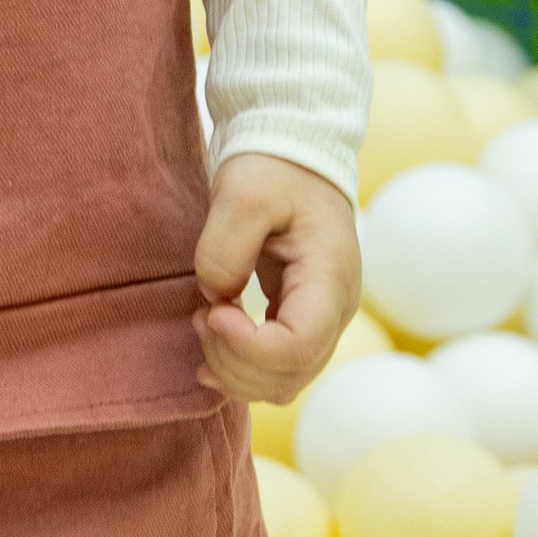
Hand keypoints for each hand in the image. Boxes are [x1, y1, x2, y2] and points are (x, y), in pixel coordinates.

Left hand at [193, 155, 362, 404]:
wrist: (295, 154)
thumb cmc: (274, 167)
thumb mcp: (243, 192)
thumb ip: (224, 249)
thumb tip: (216, 298)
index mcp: (330, 277)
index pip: (298, 346)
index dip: (247, 346)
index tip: (212, 313)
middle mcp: (336, 309)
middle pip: (290, 374)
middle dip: (233, 361)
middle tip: (201, 316)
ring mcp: (322, 319)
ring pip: (283, 382)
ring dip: (234, 370)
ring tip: (204, 321)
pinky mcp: (301, 320)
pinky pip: (277, 370)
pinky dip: (241, 370)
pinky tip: (210, 350)